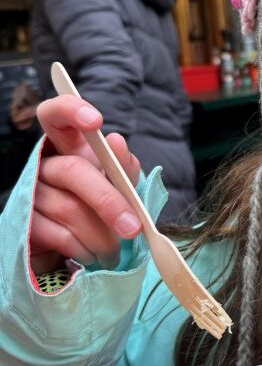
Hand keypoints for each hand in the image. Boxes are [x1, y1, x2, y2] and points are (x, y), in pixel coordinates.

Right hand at [31, 95, 142, 274]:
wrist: (79, 250)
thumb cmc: (101, 211)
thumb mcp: (118, 187)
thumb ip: (122, 168)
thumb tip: (117, 142)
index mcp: (67, 147)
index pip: (55, 115)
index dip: (71, 110)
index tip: (96, 121)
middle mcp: (44, 165)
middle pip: (72, 170)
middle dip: (108, 201)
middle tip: (133, 227)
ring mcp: (30, 194)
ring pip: (70, 208)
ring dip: (102, 236)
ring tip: (116, 251)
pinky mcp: (24, 225)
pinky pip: (60, 235)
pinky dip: (85, 250)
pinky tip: (93, 255)